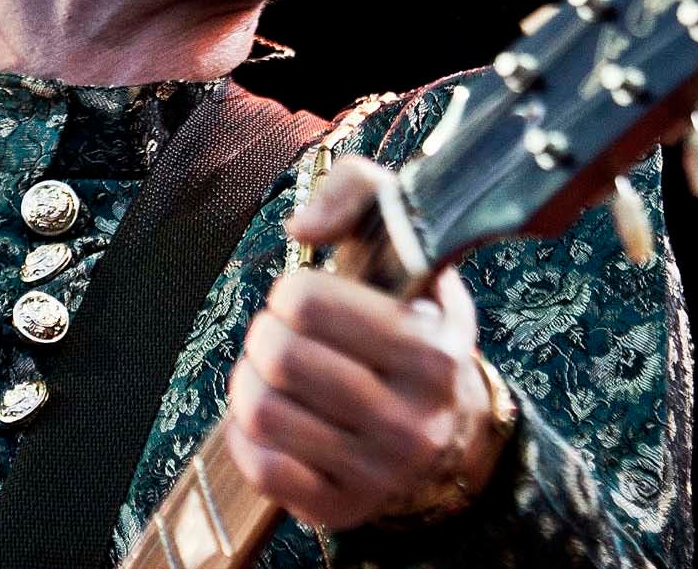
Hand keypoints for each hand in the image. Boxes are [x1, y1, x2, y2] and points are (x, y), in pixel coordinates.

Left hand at [223, 155, 506, 529]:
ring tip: (273, 373)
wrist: (450, 423)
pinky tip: (273, 417)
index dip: (291, 292)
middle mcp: (414, 419)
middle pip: (278, 357)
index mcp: (431, 349)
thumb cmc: (408, 317)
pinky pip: (261, 468)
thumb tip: (301, 228)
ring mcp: (381, 472)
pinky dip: (247, 436)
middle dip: (265, 336)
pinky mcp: (344, 507)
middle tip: (282, 336)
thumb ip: (356, 190)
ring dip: (249, 382)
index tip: (305, 299)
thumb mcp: (404, 238)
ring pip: (261, 412)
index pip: (308, 303)